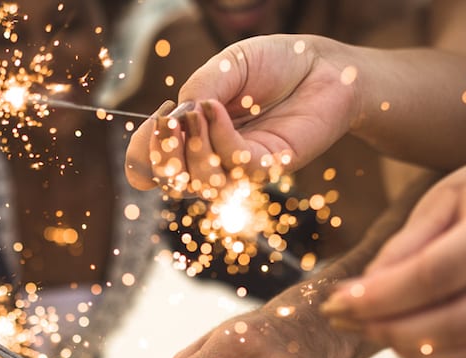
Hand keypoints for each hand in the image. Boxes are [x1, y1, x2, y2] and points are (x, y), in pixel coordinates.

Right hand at [125, 34, 359, 190]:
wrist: (322, 65)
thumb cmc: (273, 65)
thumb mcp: (225, 66)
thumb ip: (196, 89)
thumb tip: (175, 118)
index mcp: (191, 140)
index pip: (150, 169)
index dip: (144, 152)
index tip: (160, 117)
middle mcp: (210, 160)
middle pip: (170, 184)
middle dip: (162, 156)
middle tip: (170, 122)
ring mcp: (238, 168)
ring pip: (200, 183)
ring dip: (191, 147)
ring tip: (200, 109)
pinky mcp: (269, 167)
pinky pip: (235, 166)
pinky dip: (220, 137)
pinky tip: (217, 109)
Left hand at [321, 158, 465, 357]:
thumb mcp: (440, 200)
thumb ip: (403, 245)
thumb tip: (359, 292)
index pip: (436, 273)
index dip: (381, 295)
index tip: (336, 300)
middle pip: (452, 321)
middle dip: (386, 326)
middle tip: (339, 317)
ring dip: (406, 348)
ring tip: (365, 327)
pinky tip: (402, 342)